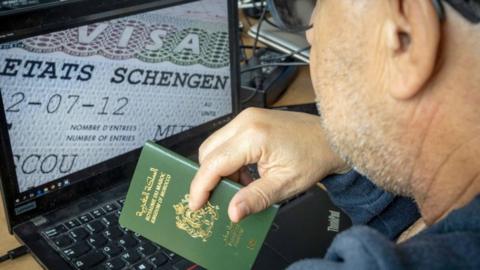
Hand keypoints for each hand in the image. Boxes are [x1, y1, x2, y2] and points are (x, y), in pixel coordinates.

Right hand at [188, 108, 347, 221]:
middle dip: (209, 178)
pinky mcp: (249, 120)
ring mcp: (246, 118)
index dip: (201, 187)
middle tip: (218, 199)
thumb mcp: (284, 185)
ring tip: (239, 188)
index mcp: (253, 136)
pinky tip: (244, 175)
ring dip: (220, 170)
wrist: (330, 138)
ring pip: (215, 146)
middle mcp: (246, 121)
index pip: (214, 163)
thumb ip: (255, 199)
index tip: (196, 204)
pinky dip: (229, 160)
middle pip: (208, 152)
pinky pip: (227, 141)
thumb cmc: (313, 156)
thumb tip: (232, 212)